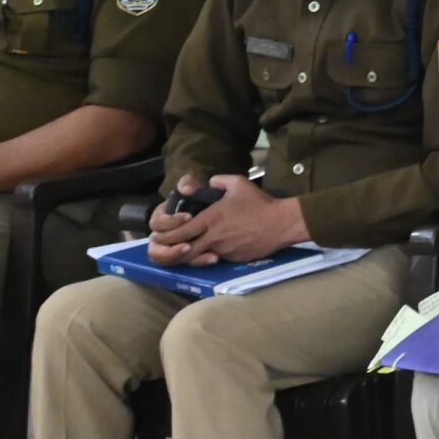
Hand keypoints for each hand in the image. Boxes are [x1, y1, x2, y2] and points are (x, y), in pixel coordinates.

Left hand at [146, 174, 304, 264]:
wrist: (281, 223)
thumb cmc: (260, 203)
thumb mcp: (239, 183)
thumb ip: (219, 180)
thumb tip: (210, 182)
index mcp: (210, 219)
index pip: (180, 231)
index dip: (165, 235)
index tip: (156, 236)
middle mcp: (213, 237)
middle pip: (183, 250)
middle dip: (169, 250)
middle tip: (163, 247)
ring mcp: (223, 250)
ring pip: (198, 257)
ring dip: (189, 254)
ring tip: (185, 250)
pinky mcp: (233, 258)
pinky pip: (217, 257)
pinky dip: (211, 255)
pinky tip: (213, 249)